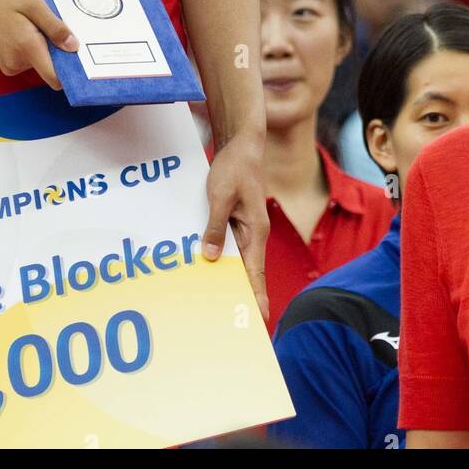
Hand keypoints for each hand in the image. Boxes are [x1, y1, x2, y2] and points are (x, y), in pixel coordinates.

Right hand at [0, 0, 77, 88]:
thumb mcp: (32, 3)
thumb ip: (54, 27)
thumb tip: (74, 47)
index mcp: (26, 48)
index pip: (54, 77)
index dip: (70, 70)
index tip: (81, 57)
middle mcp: (16, 63)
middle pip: (50, 66)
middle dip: (56, 48)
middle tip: (52, 23)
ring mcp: (8, 65)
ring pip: (39, 60)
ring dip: (43, 44)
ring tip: (34, 20)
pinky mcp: (3, 61)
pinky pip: (28, 58)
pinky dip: (32, 45)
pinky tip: (25, 25)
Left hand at [202, 135, 268, 320]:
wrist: (242, 146)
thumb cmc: (235, 168)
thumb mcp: (221, 196)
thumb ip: (216, 226)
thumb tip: (210, 256)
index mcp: (256, 230)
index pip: (256, 271)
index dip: (257, 295)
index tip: (259, 318)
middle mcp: (254, 234)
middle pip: (248, 272)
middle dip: (243, 295)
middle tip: (234, 323)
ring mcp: (246, 229)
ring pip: (237, 261)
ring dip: (229, 279)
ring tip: (219, 305)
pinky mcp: (237, 223)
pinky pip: (230, 247)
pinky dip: (221, 259)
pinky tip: (208, 269)